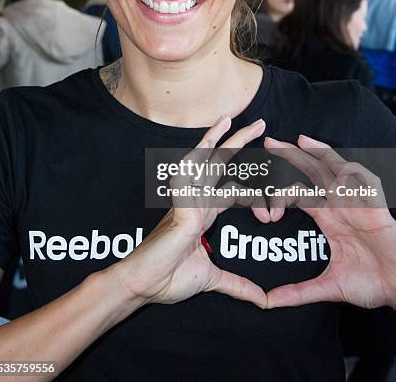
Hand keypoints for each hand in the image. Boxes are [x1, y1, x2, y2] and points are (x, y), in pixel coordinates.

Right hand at [116, 116, 267, 310]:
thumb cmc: (169, 277)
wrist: (146, 285)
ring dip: (218, 138)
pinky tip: (211, 137)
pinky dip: (200, 153)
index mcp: (204, 214)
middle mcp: (197, 201)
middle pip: (220, 165)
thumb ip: (238, 285)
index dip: (256, 192)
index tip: (273, 206)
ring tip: (231, 119)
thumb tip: (262, 300)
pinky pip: (191, 174)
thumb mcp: (213, 278)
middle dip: (240, 143)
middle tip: (260, 125)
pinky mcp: (182, 205)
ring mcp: (188, 200)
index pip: (233, 189)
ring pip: (205, 161)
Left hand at [264, 135, 395, 309]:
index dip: (280, 195)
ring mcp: (356, 202)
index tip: (268, 211)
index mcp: (328, 218)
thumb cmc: (372, 282)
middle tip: (268, 143)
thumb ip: (297, 292)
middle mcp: (339, 205)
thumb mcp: (328, 286)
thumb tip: (268, 301)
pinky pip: (362, 178)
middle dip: (291, 157)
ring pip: (334, 169)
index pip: (300, 193)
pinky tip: (333, 164)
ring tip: (297, 140)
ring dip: (316, 153)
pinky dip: (347, 169)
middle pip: (312, 173)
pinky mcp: (373, 205)